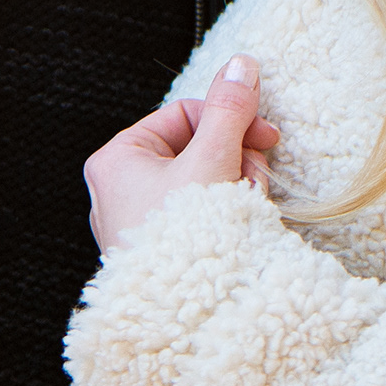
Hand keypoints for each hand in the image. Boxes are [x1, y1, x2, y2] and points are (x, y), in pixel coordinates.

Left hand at [85, 56, 281, 254]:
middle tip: (254, 180)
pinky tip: (240, 232)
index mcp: (117, 159)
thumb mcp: (212, 159)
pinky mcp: (158, 255)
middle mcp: (118, 190)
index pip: (183, 115)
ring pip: (199, 184)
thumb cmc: (185, 238)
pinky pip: (195, 220)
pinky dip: (224, 218)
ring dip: (235, 189)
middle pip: (193, 149)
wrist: (182, 320)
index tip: (268, 137)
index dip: (230, 120)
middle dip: (235, 160)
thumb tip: (241, 65)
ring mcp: (137, 226)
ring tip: (247, 211)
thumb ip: (229, 110)